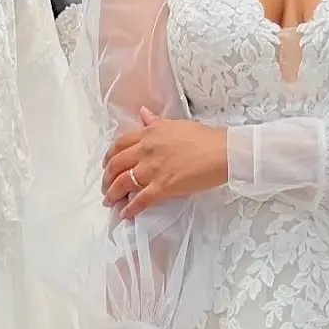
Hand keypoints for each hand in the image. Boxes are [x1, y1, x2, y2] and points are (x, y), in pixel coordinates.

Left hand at [103, 109, 228, 217]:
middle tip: (105, 186)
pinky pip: (140, 200)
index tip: (107, 165)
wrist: (222, 152)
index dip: (109, 156)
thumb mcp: (176, 124)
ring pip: (123, 183)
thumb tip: (144, 114)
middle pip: (116, 165)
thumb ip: (156, 122)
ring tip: (110, 202)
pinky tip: (125, 214)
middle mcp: (146, 150)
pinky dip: (130, 209)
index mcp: (149, 134)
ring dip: (113, 194)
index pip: (119, 144)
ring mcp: (152, 169)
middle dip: (106, 178)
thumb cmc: (205, 138)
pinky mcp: (162, 187)